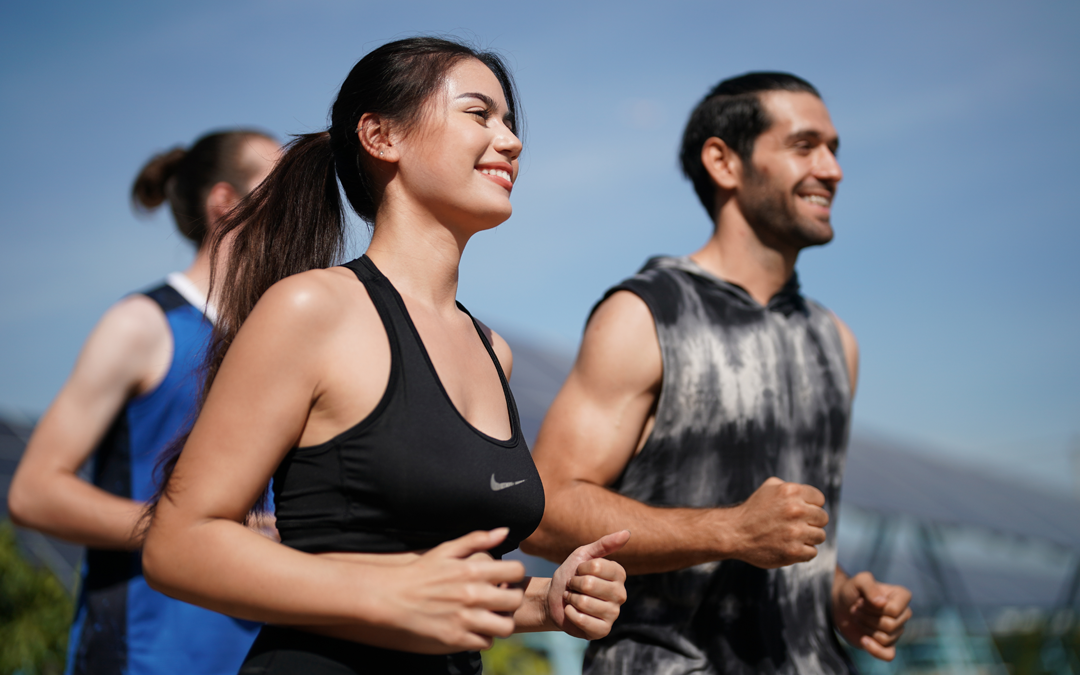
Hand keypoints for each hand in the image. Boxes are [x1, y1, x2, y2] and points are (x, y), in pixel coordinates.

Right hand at [378, 528, 526, 652]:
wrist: (390, 598)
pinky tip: (475, 628)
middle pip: (515, 600)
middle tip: (501, 598)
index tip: (505, 578)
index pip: (516, 571)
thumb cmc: (420, 572)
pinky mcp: (456, 639)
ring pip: (505, 626)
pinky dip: (484, 636)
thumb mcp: (446, 550)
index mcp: (472, 570)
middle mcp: (472, 595)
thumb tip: (504, 531)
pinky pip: (485, 642)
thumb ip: (477, 539)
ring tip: (491, 616)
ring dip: (501, 621)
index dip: (514, 574)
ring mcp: (465, 619)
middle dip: (512, 598)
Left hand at [546, 530, 629, 639]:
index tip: (579, 572)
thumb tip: (627, 533)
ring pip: (584, 602)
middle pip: (589, 584)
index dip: (580, 569)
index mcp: (619, 575)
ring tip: (573, 599)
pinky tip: (572, 612)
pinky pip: (582, 620)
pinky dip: (570, 614)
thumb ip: (605, 544)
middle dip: (574, 585)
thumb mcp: (584, 555)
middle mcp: (621, 595)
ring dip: (571, 599)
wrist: (554, 598)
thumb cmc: (571, 575)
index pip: (597, 566)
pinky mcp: (603, 631)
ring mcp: (614, 614)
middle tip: (575, 588)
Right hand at [728, 477, 827, 567]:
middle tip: (797, 525)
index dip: (811, 505)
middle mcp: (796, 510)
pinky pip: (812, 552)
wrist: (734, 533)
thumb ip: (790, 487)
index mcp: (791, 491)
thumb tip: (809, 494)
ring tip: (792, 536)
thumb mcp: (769, 488)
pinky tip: (789, 546)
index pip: (819, 499)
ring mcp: (795, 532)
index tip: (800, 511)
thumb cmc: (753, 510)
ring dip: (808, 538)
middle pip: (823, 518)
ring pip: (820, 536)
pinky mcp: (793, 551)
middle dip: (811, 522)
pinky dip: (802, 552)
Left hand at [833, 571, 911, 660]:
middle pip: (890, 626)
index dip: (873, 608)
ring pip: (886, 638)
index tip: (862, 600)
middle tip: (856, 609)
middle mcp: (903, 614)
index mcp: (902, 596)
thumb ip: (868, 585)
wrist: (840, 605)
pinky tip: (863, 640)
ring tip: (857, 618)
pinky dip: (875, 650)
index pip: (894, 610)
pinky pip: (889, 655)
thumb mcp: (858, 581)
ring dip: (865, 628)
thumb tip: (882, 603)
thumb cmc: (851, 590)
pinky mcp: (886, 644)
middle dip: (867, 618)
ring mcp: (896, 630)